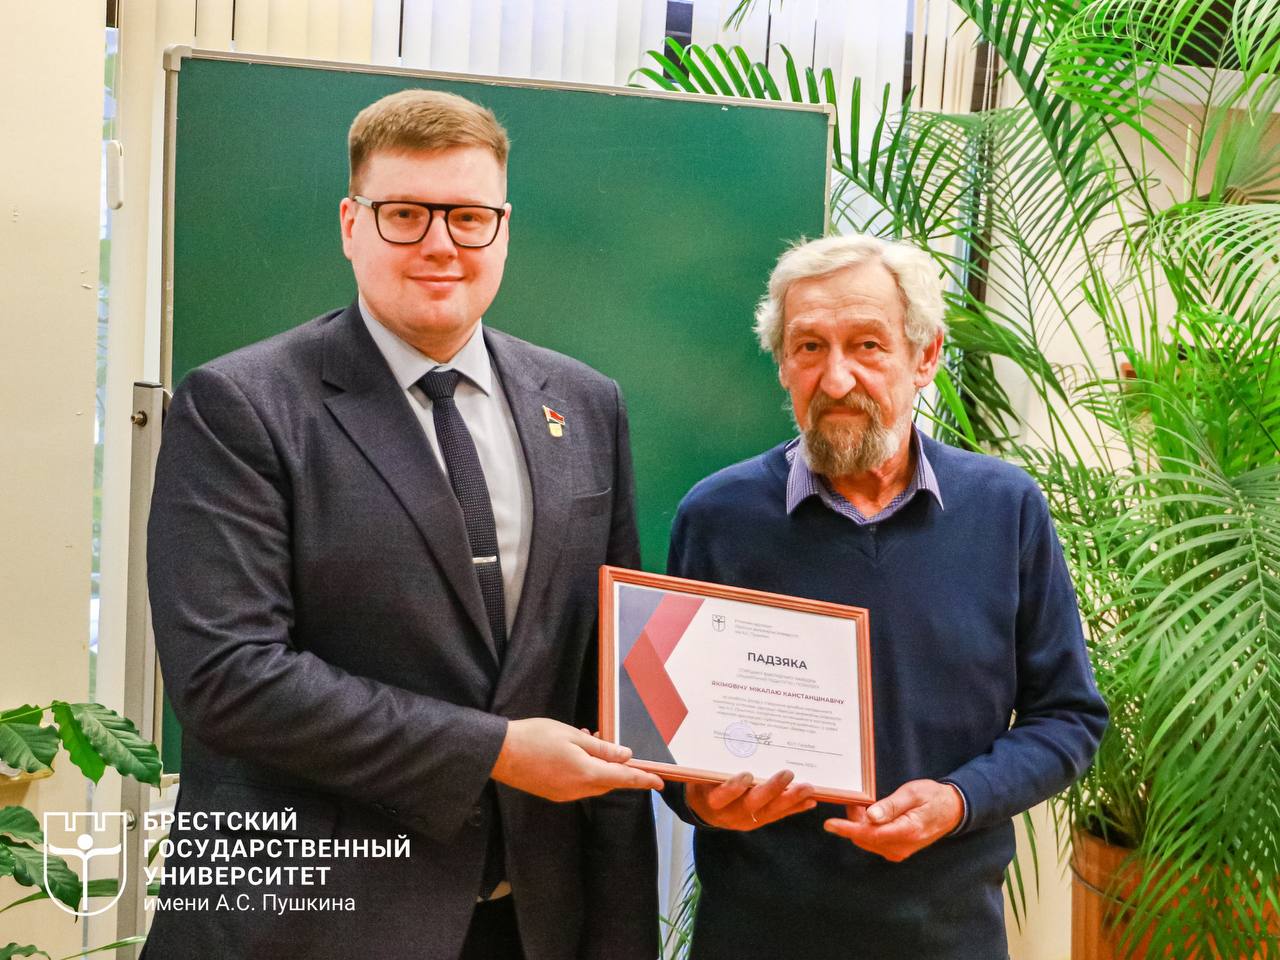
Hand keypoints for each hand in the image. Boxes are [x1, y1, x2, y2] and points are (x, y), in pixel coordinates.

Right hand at [491, 718, 663, 801]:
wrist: (500, 754)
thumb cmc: (536, 738)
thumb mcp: (573, 736)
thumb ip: (602, 748)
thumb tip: (626, 756)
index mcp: (587, 774)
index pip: (624, 778)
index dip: (643, 779)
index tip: (660, 782)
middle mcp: (579, 790)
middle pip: (610, 782)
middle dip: (618, 767)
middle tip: (612, 742)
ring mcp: (565, 795)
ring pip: (594, 783)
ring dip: (600, 767)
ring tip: (589, 740)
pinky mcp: (554, 794)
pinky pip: (579, 785)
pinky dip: (586, 771)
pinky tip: (575, 753)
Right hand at [686, 770, 815, 830]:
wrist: (704, 808)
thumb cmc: (705, 783)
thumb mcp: (702, 774)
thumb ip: (713, 764)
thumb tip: (731, 737)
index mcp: (712, 800)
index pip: (721, 796)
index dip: (733, 788)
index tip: (746, 774)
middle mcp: (730, 814)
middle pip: (751, 805)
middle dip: (771, 790)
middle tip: (787, 773)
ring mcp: (746, 820)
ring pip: (769, 812)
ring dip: (790, 799)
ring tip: (807, 788)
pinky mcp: (759, 821)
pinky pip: (778, 815)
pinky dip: (795, 808)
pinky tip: (810, 800)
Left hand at [822, 779, 962, 861]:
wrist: (951, 811)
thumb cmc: (933, 798)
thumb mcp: (913, 793)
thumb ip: (891, 806)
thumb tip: (871, 816)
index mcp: (907, 831)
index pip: (870, 834)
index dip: (847, 829)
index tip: (829, 824)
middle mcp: (902, 846)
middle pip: (865, 838)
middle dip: (852, 821)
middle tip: (852, 800)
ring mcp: (899, 850)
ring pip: (867, 840)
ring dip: (859, 824)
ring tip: (862, 804)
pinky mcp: (897, 850)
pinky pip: (874, 841)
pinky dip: (866, 829)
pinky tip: (869, 814)